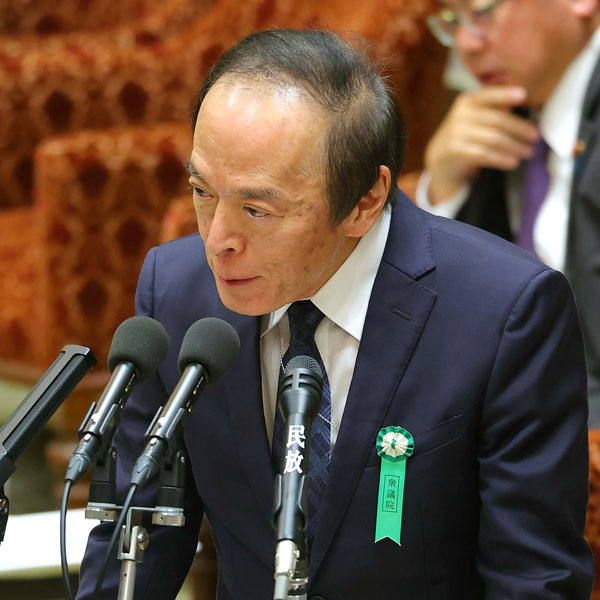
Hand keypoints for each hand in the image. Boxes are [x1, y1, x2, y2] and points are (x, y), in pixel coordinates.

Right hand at [425, 86, 539, 204]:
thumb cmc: (465, 134)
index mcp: (467, 101)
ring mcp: (457, 133)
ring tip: (527, 152)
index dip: (506, 94)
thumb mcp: (474, 115)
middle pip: (497, 120)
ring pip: (494, 139)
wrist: (441, 157)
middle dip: (520, 129)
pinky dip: (501, 159)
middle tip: (535, 137)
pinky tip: (512, 162)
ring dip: (514, 147)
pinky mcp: (457, 151)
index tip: (524, 95)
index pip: (489, 95)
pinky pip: (484, 155)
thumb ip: (493, 107)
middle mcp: (461, 115)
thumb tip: (523, 97)